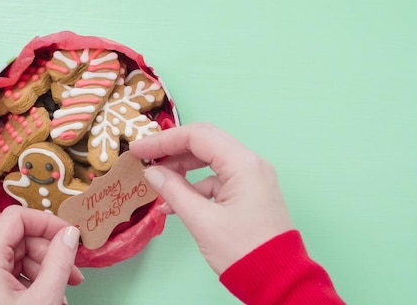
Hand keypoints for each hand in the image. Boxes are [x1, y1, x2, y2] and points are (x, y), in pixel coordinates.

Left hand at [0, 205, 83, 304]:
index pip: (15, 219)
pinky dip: (35, 282)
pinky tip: (51, 299)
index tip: (71, 235)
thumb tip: (70, 234)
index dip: (46, 222)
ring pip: (18, 258)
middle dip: (51, 252)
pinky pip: (12, 276)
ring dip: (47, 269)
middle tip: (75, 273)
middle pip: (19, 239)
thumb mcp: (44, 299)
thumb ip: (59, 261)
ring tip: (65, 292)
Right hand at [130, 123, 293, 274]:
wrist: (277, 279)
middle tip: (145, 157)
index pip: (197, 136)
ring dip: (183, 167)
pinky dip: (196, 186)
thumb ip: (174, 191)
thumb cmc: (243, 251)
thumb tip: (152, 172)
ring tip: (158, 182)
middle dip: (172, 148)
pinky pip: (218, 178)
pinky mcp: (250, 192)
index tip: (138, 149)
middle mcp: (251, 163)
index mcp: (243, 164)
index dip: (163, 140)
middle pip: (205, 141)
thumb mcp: (202, 221)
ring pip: (211, 159)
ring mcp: (252, 177)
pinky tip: (176, 204)